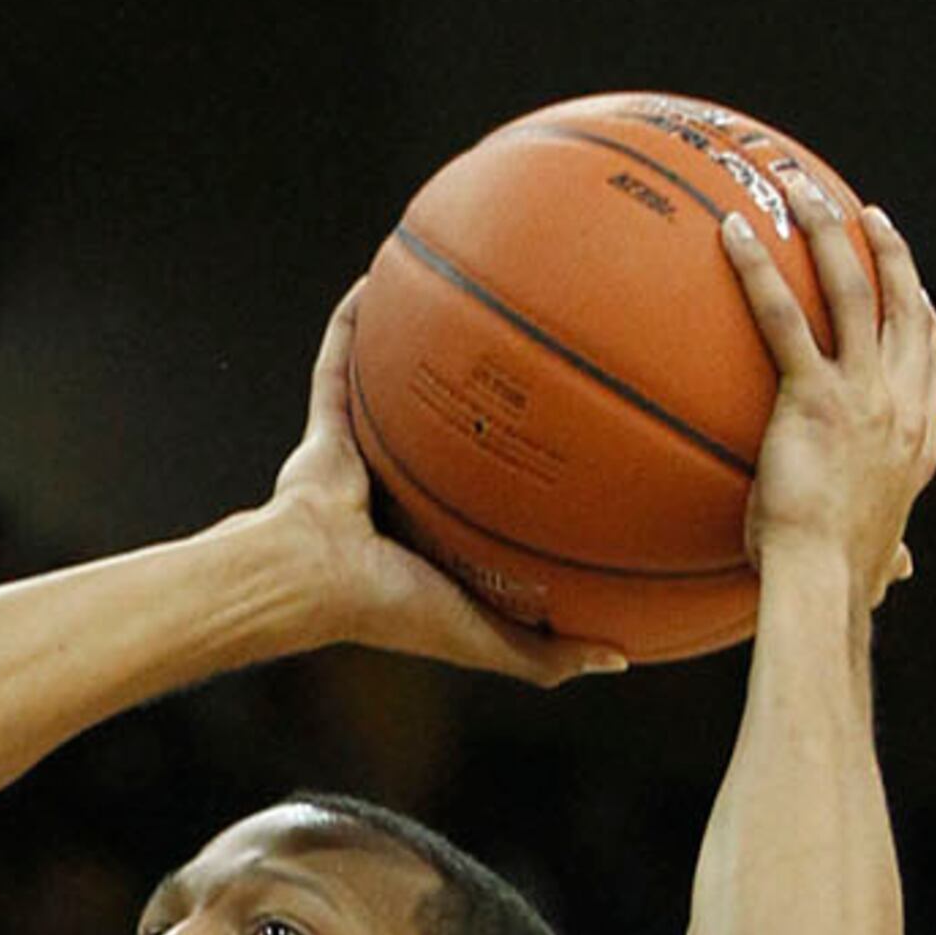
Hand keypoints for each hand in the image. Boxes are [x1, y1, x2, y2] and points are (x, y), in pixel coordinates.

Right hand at [257, 295, 618, 689]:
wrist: (312, 580)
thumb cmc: (393, 609)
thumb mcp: (488, 639)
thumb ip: (550, 655)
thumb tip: (623, 659)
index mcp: (435, 540)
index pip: (487, 502)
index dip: (524, 472)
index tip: (572, 439)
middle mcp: (399, 493)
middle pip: (448, 435)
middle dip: (482, 398)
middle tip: (530, 355)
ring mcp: (360, 455)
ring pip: (395, 390)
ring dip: (417, 348)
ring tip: (457, 297)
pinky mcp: (324, 426)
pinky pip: (339, 360)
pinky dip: (353, 321)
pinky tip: (384, 275)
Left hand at [726, 188, 935, 614]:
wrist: (825, 587)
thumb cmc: (843, 588)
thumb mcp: (877, 566)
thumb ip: (888, 557)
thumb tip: (900, 573)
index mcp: (918, 444)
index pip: (933, 363)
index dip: (924, 315)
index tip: (913, 285)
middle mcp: (901, 406)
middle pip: (903, 306)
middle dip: (889, 252)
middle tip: (868, 215)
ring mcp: (863, 395)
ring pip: (852, 289)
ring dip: (828, 231)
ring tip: (801, 190)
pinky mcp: (814, 398)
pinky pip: (782, 319)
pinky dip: (757, 271)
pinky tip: (733, 234)